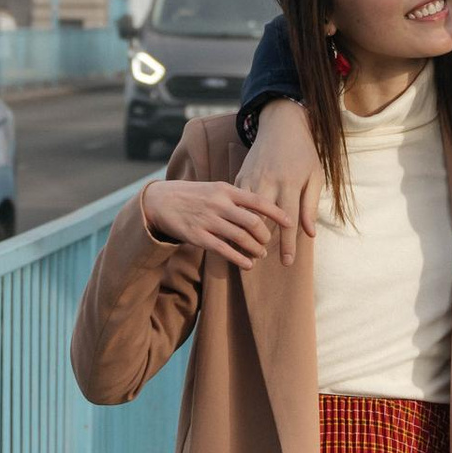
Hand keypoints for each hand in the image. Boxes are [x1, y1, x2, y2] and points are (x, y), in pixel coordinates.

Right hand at [137, 176, 291, 272]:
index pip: (258, 200)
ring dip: (255, 249)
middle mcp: (219, 204)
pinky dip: (240, 259)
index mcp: (226, 189)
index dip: (277, 213)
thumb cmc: (193, 195)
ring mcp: (208, 220)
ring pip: (241, 238)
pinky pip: (224, 250)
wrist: (161, 201)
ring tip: (261, 254)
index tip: (290, 222)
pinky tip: (248, 264)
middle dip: (266, 235)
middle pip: (253, 222)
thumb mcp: (215, 188)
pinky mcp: (198, 236)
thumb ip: (235, 196)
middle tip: (268, 242)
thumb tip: (261, 207)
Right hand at [234, 99, 324, 267]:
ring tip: (253, 251)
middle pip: (262, 220)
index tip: (288, 262)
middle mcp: (266, 182)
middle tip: (266, 257)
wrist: (280, 125)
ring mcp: (249, 180)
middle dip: (263, 242)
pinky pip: (234, 204)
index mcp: (288, 183)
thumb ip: (310, 205)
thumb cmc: (302, 153)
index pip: (288, 220)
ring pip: (243, 214)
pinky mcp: (237, 178)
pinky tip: (238, 235)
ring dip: (247, 235)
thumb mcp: (314, 176)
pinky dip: (235, 219)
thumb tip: (310, 233)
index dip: (288, 244)